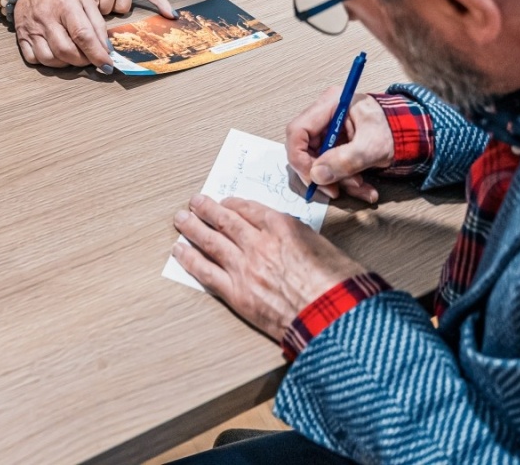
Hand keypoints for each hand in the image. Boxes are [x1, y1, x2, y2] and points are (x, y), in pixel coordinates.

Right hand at [12, 0, 112, 69]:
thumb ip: (97, 23)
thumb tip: (105, 49)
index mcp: (65, 4)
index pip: (83, 35)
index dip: (97, 54)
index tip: (107, 65)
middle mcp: (45, 18)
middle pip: (66, 51)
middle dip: (83, 61)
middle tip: (90, 57)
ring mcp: (30, 28)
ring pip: (49, 59)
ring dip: (66, 63)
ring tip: (74, 54)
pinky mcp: (20, 35)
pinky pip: (33, 59)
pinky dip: (47, 62)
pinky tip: (56, 54)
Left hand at [58, 0, 173, 17]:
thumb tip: (60, 5)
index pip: (93, 3)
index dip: (86, 12)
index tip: (81, 18)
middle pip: (108, 8)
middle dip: (98, 10)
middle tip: (89, 0)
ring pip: (124, 7)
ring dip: (114, 7)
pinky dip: (161, 3)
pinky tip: (171, 15)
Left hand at [172, 195, 367, 339]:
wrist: (334, 316)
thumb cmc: (339, 284)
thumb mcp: (325, 247)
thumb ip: (301, 239)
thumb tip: (290, 242)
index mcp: (283, 227)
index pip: (249, 209)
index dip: (233, 205)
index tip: (225, 203)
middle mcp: (259, 242)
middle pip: (225, 220)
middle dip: (207, 209)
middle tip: (195, 202)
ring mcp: (245, 267)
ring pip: (210, 241)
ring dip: (192, 228)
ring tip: (181, 220)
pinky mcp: (236, 293)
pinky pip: (206, 272)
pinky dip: (190, 259)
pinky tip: (179, 251)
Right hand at [285, 88, 393, 202]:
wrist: (413, 134)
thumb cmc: (395, 129)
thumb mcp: (372, 145)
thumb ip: (345, 159)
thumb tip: (317, 175)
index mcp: (330, 105)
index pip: (298, 131)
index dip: (300, 157)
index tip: (313, 178)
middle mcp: (325, 117)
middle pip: (305, 149)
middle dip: (321, 174)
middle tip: (335, 190)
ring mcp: (329, 133)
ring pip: (318, 162)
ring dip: (337, 180)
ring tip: (360, 187)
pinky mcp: (336, 146)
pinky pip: (331, 167)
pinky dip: (345, 181)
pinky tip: (364, 188)